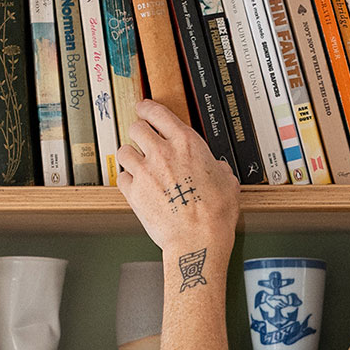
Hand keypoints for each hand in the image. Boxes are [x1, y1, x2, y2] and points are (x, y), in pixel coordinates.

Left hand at [115, 100, 240, 287]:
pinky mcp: (134, 192)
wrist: (198, 240)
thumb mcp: (228, 182)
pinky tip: (136, 185)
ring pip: (124, 151)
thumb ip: (218, 169)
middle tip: (141, 138)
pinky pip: (122, 177)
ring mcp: (145, 172)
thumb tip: (217, 169)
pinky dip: (127, 180)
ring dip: (130, 155)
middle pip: (136, 127)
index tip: (144, 109)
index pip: (157, 113)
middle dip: (138, 132)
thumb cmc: (215, 214)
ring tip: (137, 163)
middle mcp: (162, 153)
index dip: (147, 109)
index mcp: (187, 143)